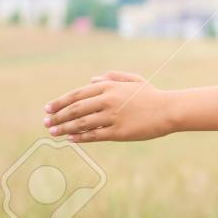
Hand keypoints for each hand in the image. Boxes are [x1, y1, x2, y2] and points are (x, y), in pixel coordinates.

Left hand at [44, 71, 172, 142]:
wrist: (170, 110)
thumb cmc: (151, 95)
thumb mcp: (133, 80)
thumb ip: (111, 77)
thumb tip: (90, 81)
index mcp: (109, 87)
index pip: (77, 94)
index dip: (60, 102)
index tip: (48, 109)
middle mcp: (108, 101)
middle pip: (75, 109)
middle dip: (58, 117)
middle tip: (46, 123)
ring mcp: (113, 117)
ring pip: (82, 123)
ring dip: (65, 128)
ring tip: (54, 132)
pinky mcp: (119, 132)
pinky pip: (95, 135)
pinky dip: (81, 137)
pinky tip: (71, 139)